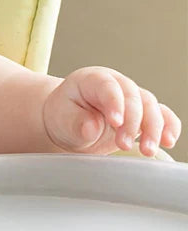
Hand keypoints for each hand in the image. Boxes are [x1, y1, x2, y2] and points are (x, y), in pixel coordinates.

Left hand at [42, 66, 180, 155]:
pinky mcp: (143, 113)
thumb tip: (91, 127)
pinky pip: (163, 115)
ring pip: (151, 106)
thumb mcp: (62, 120)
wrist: (71, 123)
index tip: (114, 122)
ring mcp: (131, 97)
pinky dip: (168, 127)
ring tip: (147, 151)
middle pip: (133, 96)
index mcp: (91, 80)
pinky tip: (168, 140)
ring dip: (153, 129)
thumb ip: (76, 123)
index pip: (107, 86)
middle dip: (132, 122)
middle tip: (123, 145)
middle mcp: (115, 84)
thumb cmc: (64, 116)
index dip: (113, 102)